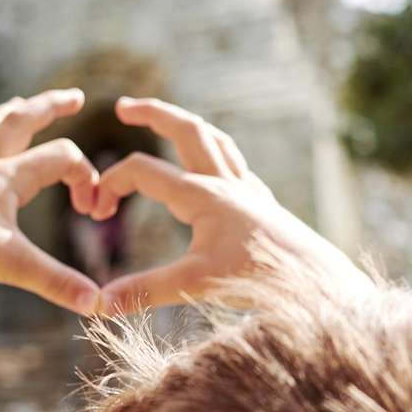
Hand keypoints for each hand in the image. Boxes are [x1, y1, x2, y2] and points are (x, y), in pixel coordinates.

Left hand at [0, 89, 103, 314]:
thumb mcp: (15, 266)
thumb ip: (58, 283)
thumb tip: (98, 305)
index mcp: (7, 177)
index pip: (59, 159)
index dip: (85, 178)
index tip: (92, 210)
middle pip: (19, 123)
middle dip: (49, 108)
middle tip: (74, 97)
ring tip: (13, 104)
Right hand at [93, 97, 365, 312]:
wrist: (316, 282)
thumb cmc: (258, 280)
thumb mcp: (195, 285)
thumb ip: (145, 291)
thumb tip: (98, 305)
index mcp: (202, 195)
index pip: (143, 172)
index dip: (111, 184)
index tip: (96, 211)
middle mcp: (226, 183)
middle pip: (186, 129)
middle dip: (153, 113)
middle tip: (123, 106)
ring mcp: (248, 190)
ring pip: (215, 140)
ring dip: (187, 125)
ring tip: (166, 121)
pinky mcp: (263, 203)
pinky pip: (236, 164)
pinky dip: (217, 154)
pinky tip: (215, 166)